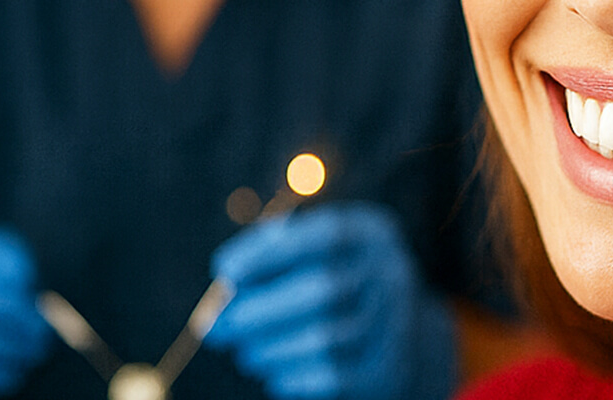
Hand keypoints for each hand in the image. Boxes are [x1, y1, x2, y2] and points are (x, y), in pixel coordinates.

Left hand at [206, 201, 457, 399]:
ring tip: (246, 351)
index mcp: (369, 235)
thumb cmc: (336, 280)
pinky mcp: (383, 371)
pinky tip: (275, 370)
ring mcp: (391, 326)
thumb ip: (274, 252)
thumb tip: (225, 282)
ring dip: (267, 348)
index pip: (323, 236)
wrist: (400, 334)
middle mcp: (388, 276)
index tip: (224, 271)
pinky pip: (329, 378)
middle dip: (255, 311)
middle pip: (320, 291)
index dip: (270, 252)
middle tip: (212, 327)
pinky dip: (289, 376)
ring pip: (321, 340)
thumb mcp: (317, 249)